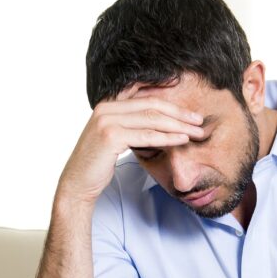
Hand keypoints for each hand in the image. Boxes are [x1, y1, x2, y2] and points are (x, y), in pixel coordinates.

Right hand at [55, 85, 204, 204]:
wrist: (77, 182)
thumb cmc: (98, 162)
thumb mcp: (113, 137)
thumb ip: (129, 123)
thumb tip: (157, 120)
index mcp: (107, 104)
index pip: (144, 94)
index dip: (169, 97)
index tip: (188, 107)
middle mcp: (106, 108)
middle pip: (152, 105)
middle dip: (179, 112)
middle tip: (199, 120)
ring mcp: (107, 120)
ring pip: (152, 119)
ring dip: (178, 125)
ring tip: (196, 131)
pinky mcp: (111, 136)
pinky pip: (147, 135)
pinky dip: (168, 137)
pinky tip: (182, 139)